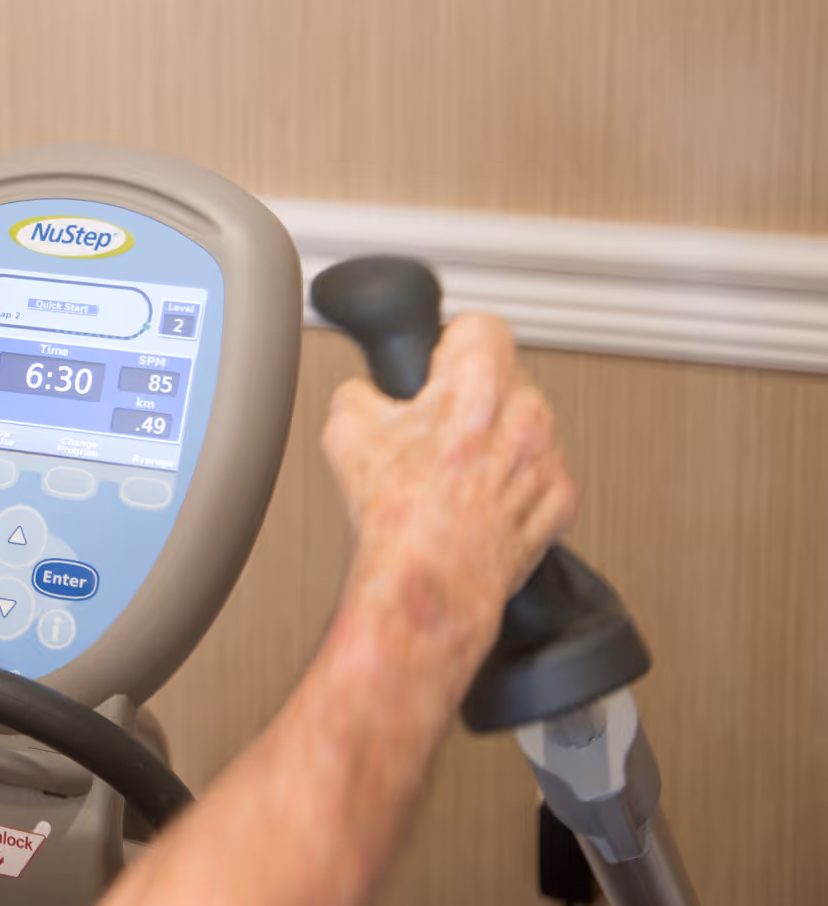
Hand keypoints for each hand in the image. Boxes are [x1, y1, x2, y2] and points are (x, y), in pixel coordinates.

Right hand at [322, 314, 578, 652]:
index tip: (438, 363)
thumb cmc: (398, 516)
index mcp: (477, 384)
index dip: (450, 341)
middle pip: (505, 377)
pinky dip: (515, 483)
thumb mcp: (346, 431)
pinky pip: (541, 475)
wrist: (429, 581)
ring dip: (497, 438)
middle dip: (472, 396)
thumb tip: (367, 393)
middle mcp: (525, 414)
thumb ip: (360, 391)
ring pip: (527, 426)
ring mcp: (548, 459)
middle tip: (435, 426)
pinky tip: (477, 499)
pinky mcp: (560, 502)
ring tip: (454, 469)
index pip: (480, 324)